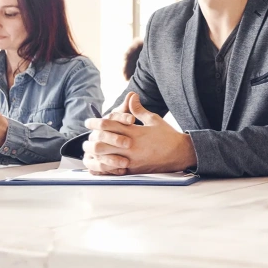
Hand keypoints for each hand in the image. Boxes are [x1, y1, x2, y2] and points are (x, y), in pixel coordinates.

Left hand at [82, 92, 196, 174]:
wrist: (180, 153)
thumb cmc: (167, 135)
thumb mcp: (153, 119)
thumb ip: (139, 110)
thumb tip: (131, 96)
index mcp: (134, 132)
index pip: (109, 125)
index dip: (96, 122)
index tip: (88, 122)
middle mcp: (131, 146)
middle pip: (103, 143)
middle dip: (92, 139)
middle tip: (87, 137)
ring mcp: (131, 160)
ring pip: (106, 158)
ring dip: (96, 154)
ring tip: (90, 151)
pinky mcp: (134, 170)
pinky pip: (114, 170)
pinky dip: (105, 167)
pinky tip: (99, 164)